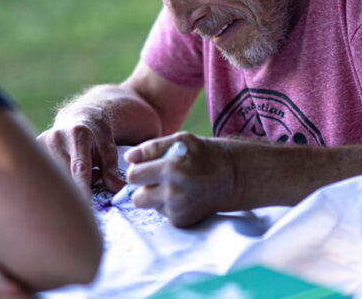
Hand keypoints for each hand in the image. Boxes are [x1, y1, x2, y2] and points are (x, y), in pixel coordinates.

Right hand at [37, 104, 124, 195]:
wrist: (78, 115)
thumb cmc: (97, 134)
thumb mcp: (109, 147)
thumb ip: (112, 170)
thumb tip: (120, 190)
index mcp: (78, 135)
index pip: (80, 169)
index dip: (82, 189)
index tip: (85, 206)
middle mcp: (57, 137)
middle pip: (67, 176)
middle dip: (80, 183)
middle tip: (94, 173)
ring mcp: (42, 142)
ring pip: (55, 176)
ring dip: (69, 179)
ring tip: (80, 166)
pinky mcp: (35, 148)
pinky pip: (46, 172)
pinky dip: (58, 175)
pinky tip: (66, 165)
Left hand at [124, 133, 239, 226]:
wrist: (232, 177)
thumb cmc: (205, 155)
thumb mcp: (180, 140)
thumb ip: (151, 147)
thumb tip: (128, 158)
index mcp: (170, 169)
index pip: (133, 177)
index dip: (137, 171)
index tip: (145, 168)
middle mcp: (173, 192)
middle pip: (136, 198)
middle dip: (143, 188)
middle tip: (157, 179)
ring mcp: (178, 209)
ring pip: (149, 206)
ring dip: (156, 197)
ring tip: (173, 187)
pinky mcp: (182, 221)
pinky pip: (163, 213)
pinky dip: (168, 206)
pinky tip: (183, 196)